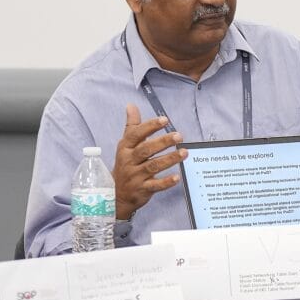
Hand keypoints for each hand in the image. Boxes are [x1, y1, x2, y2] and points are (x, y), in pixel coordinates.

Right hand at [113, 104, 186, 221]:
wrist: (115, 194)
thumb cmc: (124, 165)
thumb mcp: (125, 145)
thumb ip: (132, 126)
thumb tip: (131, 105)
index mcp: (125, 148)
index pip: (136, 135)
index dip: (150, 126)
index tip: (164, 119)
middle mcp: (130, 161)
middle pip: (146, 150)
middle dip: (162, 142)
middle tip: (178, 135)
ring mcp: (135, 176)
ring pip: (153, 166)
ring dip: (169, 159)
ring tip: (184, 152)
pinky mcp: (142, 190)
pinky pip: (155, 186)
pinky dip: (166, 182)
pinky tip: (177, 177)